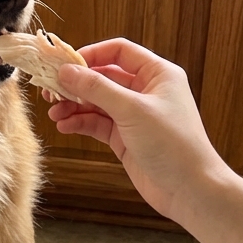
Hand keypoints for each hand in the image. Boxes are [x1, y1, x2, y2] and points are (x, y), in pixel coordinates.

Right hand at [46, 39, 226, 220]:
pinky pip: (97, 123)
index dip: (90, 54)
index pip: (118, 51)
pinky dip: (80, 123)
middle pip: (103, 76)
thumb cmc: (173, 144)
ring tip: (54, 112)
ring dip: (74, 105)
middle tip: (51, 90)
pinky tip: (64, 126)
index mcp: (157, 74)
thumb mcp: (132, 110)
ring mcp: (135, 115)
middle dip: (77, 83)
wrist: (191, 191)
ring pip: (97, 102)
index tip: (64, 63)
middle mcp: (146, 91)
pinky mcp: (126, 138)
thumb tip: (66, 71)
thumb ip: (97, 88)